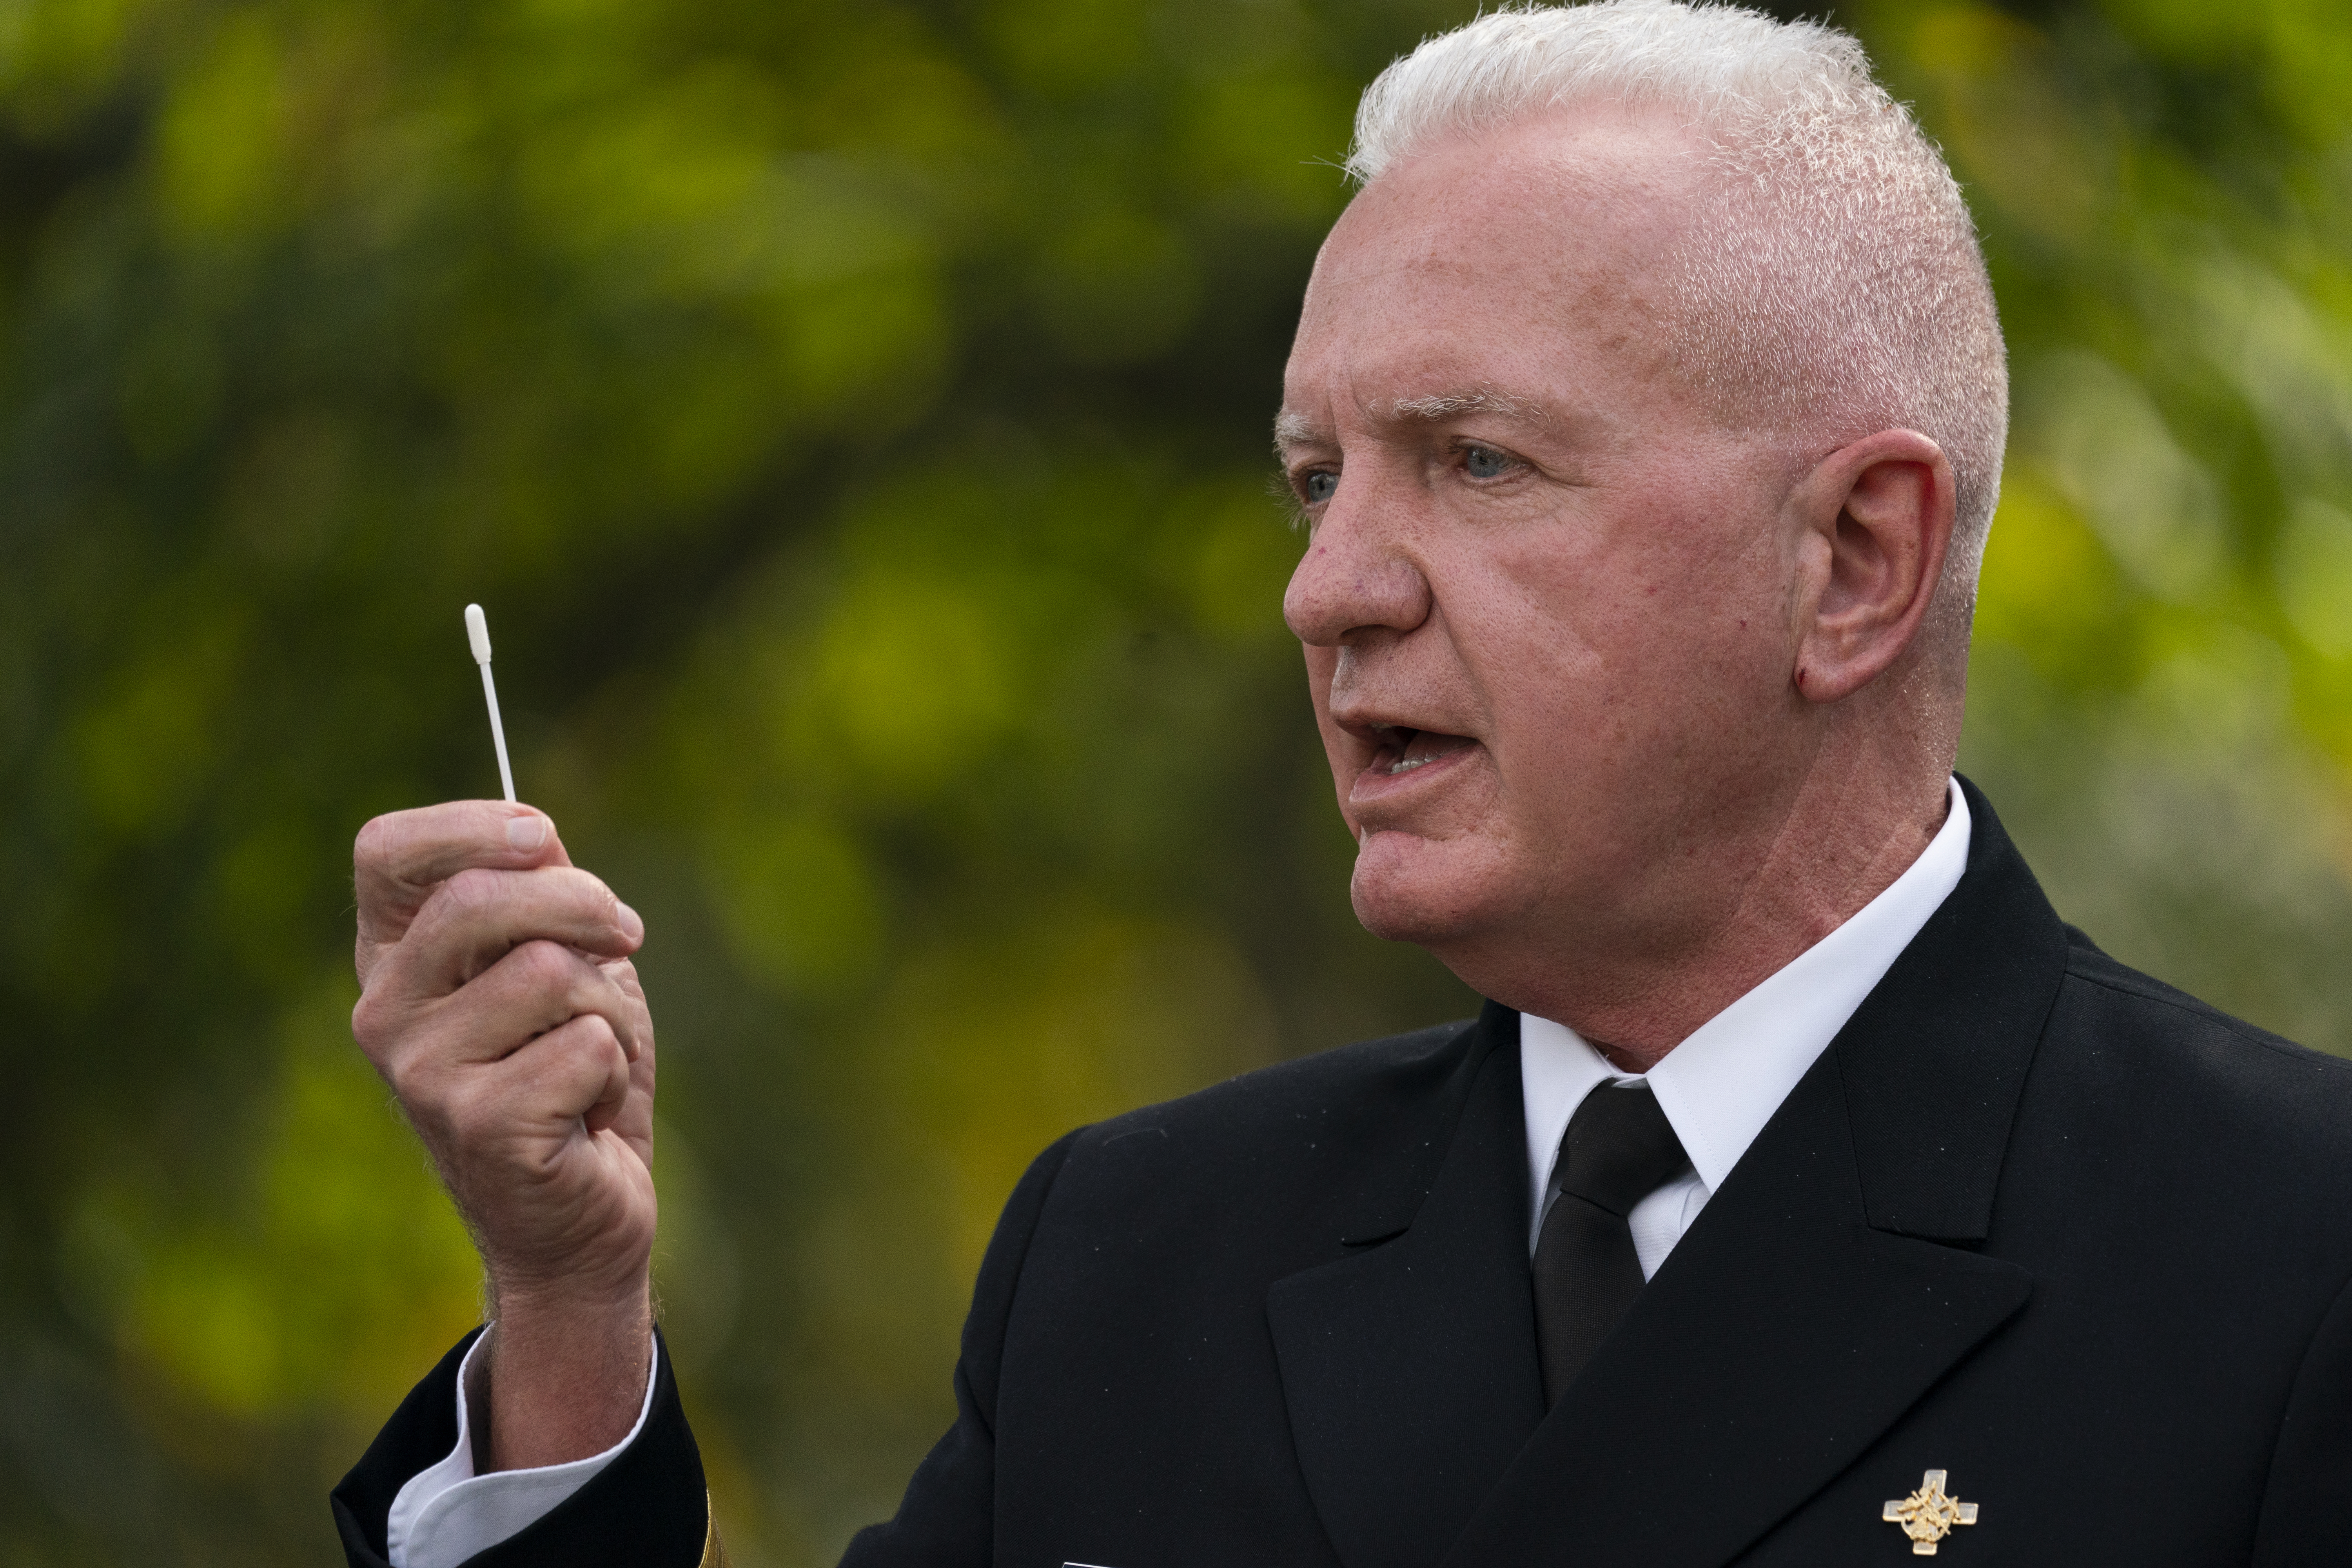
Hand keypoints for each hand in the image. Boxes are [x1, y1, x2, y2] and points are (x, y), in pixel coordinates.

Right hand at [352, 800, 655, 1468]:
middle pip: (480, 896)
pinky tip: (587, 1111)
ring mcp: (421, 1073)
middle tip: (624, 936)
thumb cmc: (575, 1080)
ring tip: (594, 1054)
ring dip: (609, 1003)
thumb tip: (534, 833)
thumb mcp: (564, 968)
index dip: (469, 824)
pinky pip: (585, 1044)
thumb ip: (540, 899)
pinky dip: (613, 1068)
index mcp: (394, 959)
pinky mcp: (479, 1125)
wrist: (583, 1218)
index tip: (540, 835)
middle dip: (581, 903)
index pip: (385, 851)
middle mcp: (385, 1011)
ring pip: (547, 969)